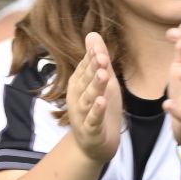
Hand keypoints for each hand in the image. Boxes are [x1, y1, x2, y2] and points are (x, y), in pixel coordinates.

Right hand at [66, 32, 122, 163]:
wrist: (96, 146)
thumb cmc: (100, 110)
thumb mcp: (103, 82)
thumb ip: (98, 59)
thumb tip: (92, 33)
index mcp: (79, 84)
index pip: (85, 67)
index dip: (92, 57)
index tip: (97, 45)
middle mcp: (77, 98)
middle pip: (86, 81)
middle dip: (93, 69)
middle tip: (102, 57)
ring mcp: (82, 115)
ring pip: (89, 99)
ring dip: (96, 87)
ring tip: (104, 75)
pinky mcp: (90, 131)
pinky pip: (93, 120)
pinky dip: (97, 111)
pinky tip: (102, 101)